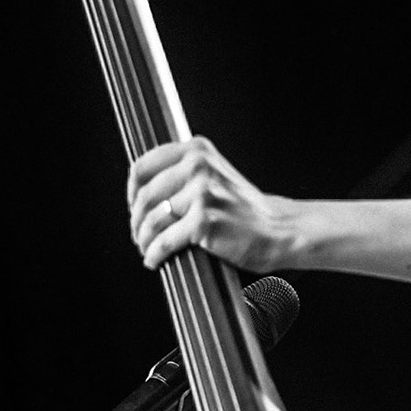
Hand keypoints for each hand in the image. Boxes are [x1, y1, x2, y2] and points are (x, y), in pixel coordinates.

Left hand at [127, 136, 292, 271]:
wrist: (278, 230)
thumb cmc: (246, 210)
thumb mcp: (214, 176)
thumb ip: (183, 174)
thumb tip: (143, 192)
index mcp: (197, 151)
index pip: (143, 166)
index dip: (132, 191)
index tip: (134, 207)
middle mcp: (198, 166)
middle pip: (145, 196)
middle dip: (136, 221)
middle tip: (139, 234)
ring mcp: (201, 193)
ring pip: (152, 221)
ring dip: (144, 240)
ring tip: (147, 248)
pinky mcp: (204, 221)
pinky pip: (164, 241)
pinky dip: (154, 254)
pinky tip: (155, 259)